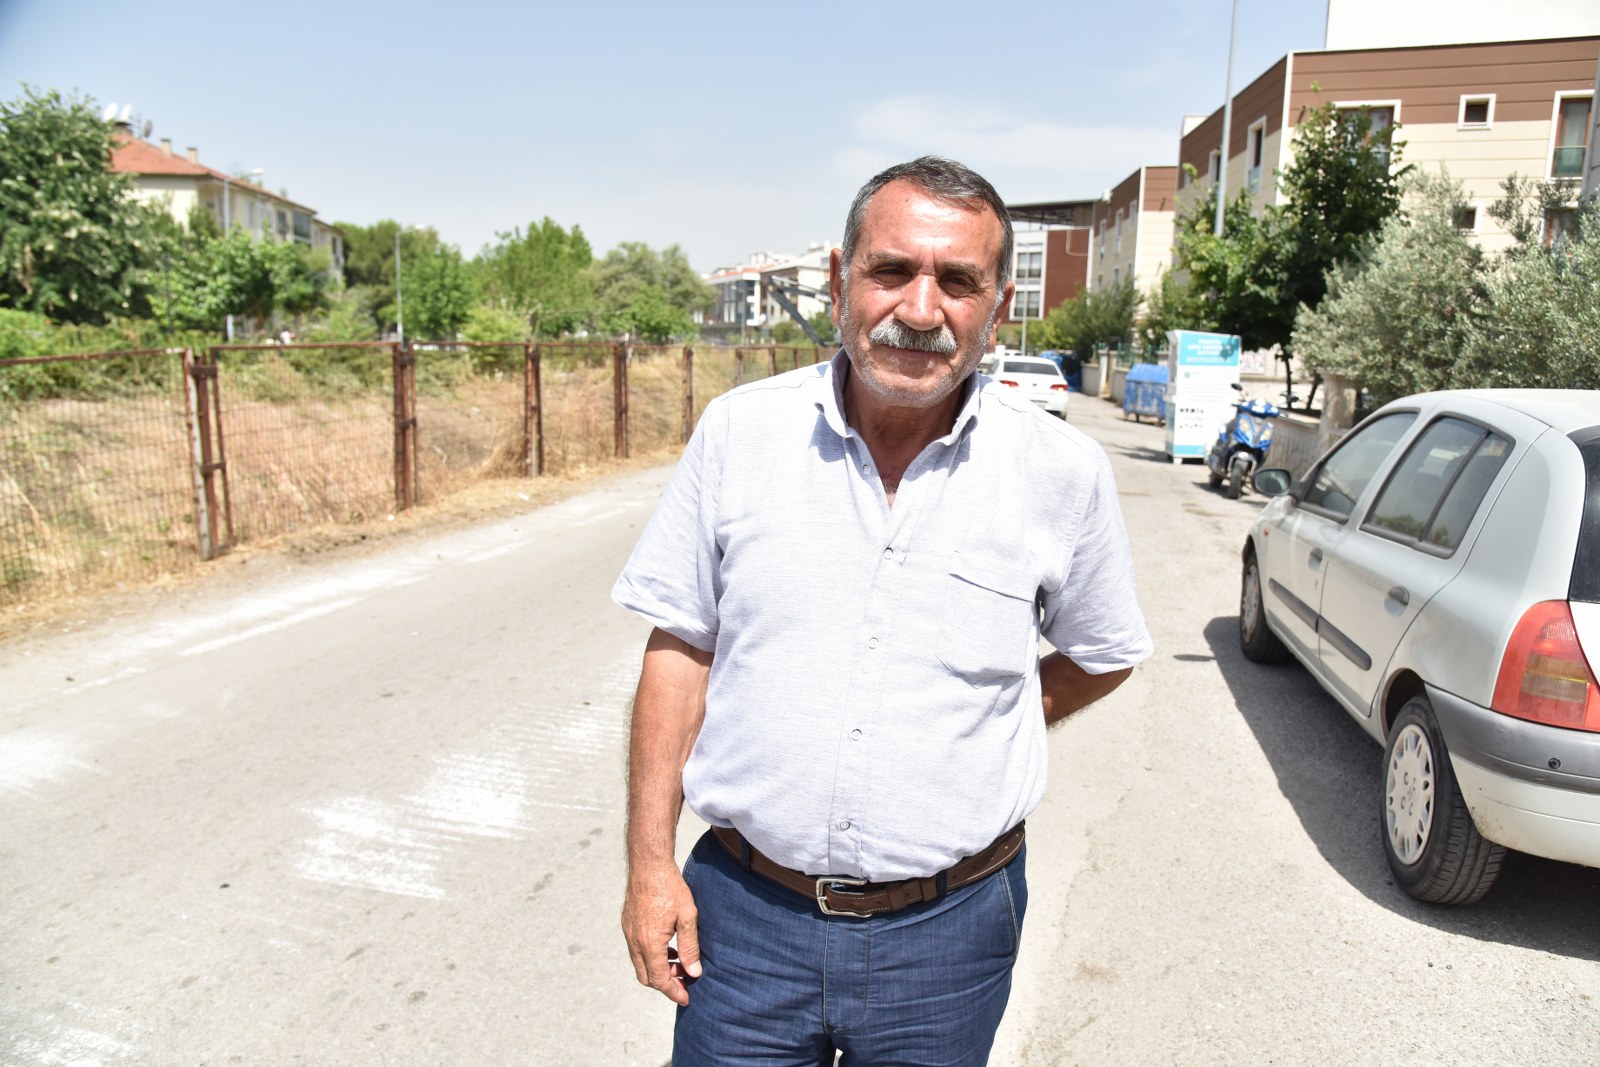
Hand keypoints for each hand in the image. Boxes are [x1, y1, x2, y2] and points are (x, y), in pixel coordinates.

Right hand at [622, 862, 701, 1005]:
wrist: (648, 864)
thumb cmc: (670, 887)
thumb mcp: (687, 916)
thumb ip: (690, 946)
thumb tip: (693, 972)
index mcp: (650, 943)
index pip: (659, 980)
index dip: (673, 992)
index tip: (687, 997)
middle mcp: (635, 941)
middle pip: (647, 977)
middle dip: (665, 985)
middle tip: (684, 983)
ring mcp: (629, 933)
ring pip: (641, 965)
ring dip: (659, 970)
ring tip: (680, 965)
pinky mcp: (628, 925)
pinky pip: (637, 951)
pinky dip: (652, 957)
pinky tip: (668, 949)